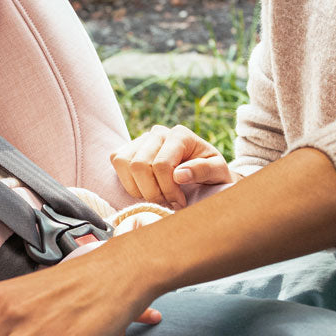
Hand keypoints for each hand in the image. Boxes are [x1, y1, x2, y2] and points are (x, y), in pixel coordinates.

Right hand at [111, 124, 232, 209]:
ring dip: (139, 189)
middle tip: (168, 203)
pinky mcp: (129, 148)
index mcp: (180, 135)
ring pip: (125, 164)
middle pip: (140, 165)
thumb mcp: (219, 172)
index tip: (179, 202)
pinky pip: (117, 162)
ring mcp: (141, 139)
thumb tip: (179, 175)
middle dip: (152, 192)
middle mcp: (158, 133)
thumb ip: (204, 170)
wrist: (203, 172)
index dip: (167, 189)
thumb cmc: (211, 173)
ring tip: (157, 196)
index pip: (161, 165)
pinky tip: (146, 189)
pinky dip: (129, 182)